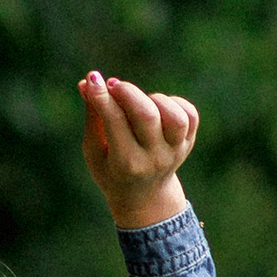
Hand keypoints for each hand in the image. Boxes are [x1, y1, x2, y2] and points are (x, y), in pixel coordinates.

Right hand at [80, 71, 198, 229]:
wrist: (144, 198)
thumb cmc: (112, 169)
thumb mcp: (94, 150)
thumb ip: (93, 117)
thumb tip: (87, 82)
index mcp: (126, 165)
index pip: (115, 122)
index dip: (103, 97)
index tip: (93, 78)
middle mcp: (154, 159)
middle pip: (147, 116)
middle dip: (128, 93)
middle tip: (114, 86)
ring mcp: (176, 152)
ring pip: (175, 117)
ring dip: (154, 99)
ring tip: (140, 102)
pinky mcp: (189, 143)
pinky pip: (190, 115)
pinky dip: (174, 103)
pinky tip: (157, 108)